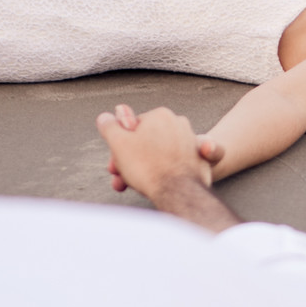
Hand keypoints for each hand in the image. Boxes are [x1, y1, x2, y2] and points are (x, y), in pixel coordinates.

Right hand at [99, 105, 225, 194]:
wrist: (179, 192)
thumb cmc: (147, 167)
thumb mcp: (118, 143)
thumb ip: (109, 126)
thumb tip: (105, 117)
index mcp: (160, 115)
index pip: (133, 128)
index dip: (121, 146)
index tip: (116, 163)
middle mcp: (179, 124)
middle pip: (147, 142)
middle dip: (131, 160)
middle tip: (120, 178)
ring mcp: (191, 142)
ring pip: (160, 155)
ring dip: (145, 169)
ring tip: (134, 185)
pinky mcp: (200, 159)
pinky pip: (175, 164)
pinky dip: (165, 172)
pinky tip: (156, 184)